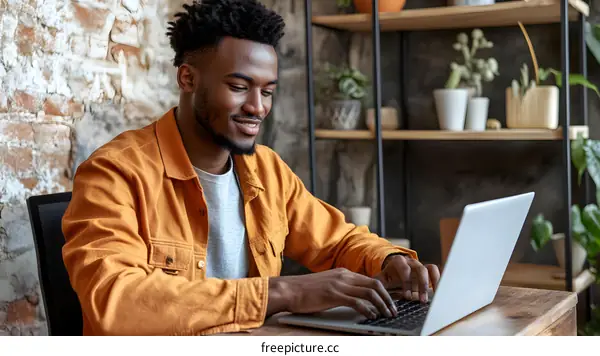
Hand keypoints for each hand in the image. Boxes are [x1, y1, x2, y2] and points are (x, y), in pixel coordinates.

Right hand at [267, 268, 397, 319]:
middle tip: (393, 310)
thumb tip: (356, 298)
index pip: (371, 279)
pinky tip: (371, 316)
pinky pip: (356, 301)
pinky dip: (367, 309)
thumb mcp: (327, 284)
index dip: (384, 291)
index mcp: (343, 273)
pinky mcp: (333, 295)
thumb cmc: (305, 291)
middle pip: (375, 284)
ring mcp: (339, 284)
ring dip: (381, 304)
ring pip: (369, 292)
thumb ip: (341, 288)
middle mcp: (344, 276)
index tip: (390, 302)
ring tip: (387, 314)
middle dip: (388, 298)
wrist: (288, 290)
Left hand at [374, 255, 439, 303]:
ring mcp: (419, 265)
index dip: (406, 281)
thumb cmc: (386, 278)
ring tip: (432, 297)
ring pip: (429, 269)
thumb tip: (375, 296)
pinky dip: (437, 281)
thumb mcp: (380, 281)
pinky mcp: (426, 271)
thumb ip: (378, 286)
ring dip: (432, 283)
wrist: (392, 273)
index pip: (404, 268)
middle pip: (420, 269)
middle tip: (422, 300)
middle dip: (422, 285)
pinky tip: (437, 294)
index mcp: (398, 262)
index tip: (407, 296)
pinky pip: (435, 272)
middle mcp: (410, 262)